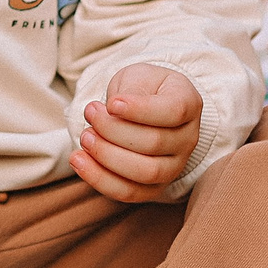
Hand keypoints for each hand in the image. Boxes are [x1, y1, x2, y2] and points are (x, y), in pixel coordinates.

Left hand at [73, 64, 201, 205]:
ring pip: (144, 172)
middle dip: (113, 130)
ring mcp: (175, 166)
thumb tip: (112, 112)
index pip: (172, 112)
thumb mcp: (138, 75)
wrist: (144, 106)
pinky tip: (79, 160)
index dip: (139, 110)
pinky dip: (100, 179)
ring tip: (85, 136)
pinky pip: (129, 192)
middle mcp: (188, 139)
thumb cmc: (142, 88)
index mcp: (189, 104)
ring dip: (106, 156)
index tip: (110, 103)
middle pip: (154, 143)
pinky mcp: (155, 187)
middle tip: (90, 113)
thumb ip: (130, 90)